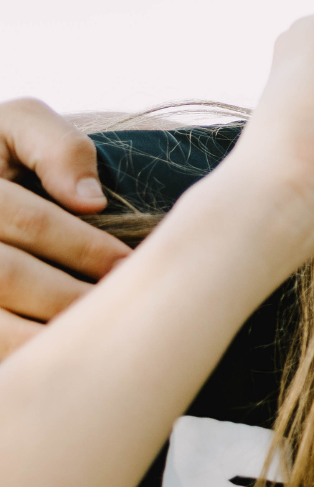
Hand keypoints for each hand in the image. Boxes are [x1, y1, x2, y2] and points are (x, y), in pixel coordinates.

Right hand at [0, 99, 133, 359]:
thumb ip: (55, 146)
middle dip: (67, 296)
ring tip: (90, 342)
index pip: (28, 221)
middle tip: (118, 311)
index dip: (83, 246)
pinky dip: (17, 356)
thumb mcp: (15, 126)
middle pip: (5, 276)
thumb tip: (89, 200)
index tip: (128, 266)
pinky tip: (53, 359)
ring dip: (41, 338)